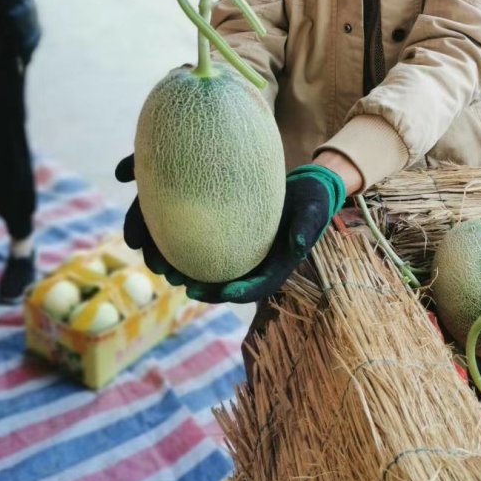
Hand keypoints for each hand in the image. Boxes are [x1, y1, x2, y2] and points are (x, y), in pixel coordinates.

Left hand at [115, 158, 345, 303]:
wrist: (307, 187)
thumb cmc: (314, 199)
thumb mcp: (315, 209)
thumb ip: (307, 226)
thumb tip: (297, 245)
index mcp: (279, 266)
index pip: (259, 287)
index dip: (239, 293)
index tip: (222, 292)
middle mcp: (257, 265)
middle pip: (228, 286)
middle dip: (206, 291)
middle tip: (185, 286)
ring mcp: (243, 254)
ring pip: (212, 271)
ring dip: (188, 274)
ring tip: (166, 269)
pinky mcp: (231, 238)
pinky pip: (206, 248)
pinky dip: (186, 248)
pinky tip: (165, 241)